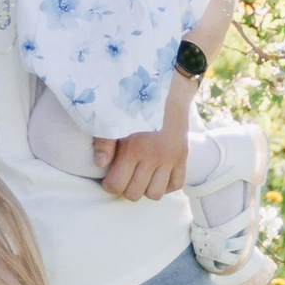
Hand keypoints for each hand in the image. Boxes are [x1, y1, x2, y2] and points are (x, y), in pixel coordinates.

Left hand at [100, 77, 193, 198]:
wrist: (167, 89)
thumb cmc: (134, 105)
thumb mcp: (114, 119)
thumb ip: (104, 142)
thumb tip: (100, 165)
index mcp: (134, 147)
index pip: (117, 185)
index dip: (109, 185)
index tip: (109, 177)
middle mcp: (155, 155)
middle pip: (135, 194)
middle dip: (125, 188)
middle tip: (124, 176)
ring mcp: (171, 158)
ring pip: (155, 194)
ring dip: (145, 189)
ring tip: (140, 177)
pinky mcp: (183, 157)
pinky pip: (176, 185)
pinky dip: (165, 185)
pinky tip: (156, 175)